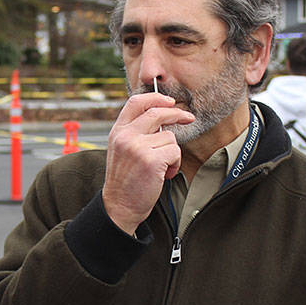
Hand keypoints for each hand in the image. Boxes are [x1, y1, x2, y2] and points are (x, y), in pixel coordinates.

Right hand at [102, 93, 193, 234]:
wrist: (119, 206)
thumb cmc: (124, 181)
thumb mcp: (121, 150)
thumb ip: (134, 132)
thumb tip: (161, 117)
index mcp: (117, 131)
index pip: (136, 102)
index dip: (156, 98)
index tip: (170, 101)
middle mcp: (125, 136)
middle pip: (157, 113)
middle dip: (177, 114)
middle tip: (188, 118)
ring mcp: (138, 147)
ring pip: (170, 137)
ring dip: (172, 153)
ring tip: (161, 167)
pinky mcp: (151, 160)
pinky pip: (175, 152)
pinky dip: (175, 164)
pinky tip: (164, 174)